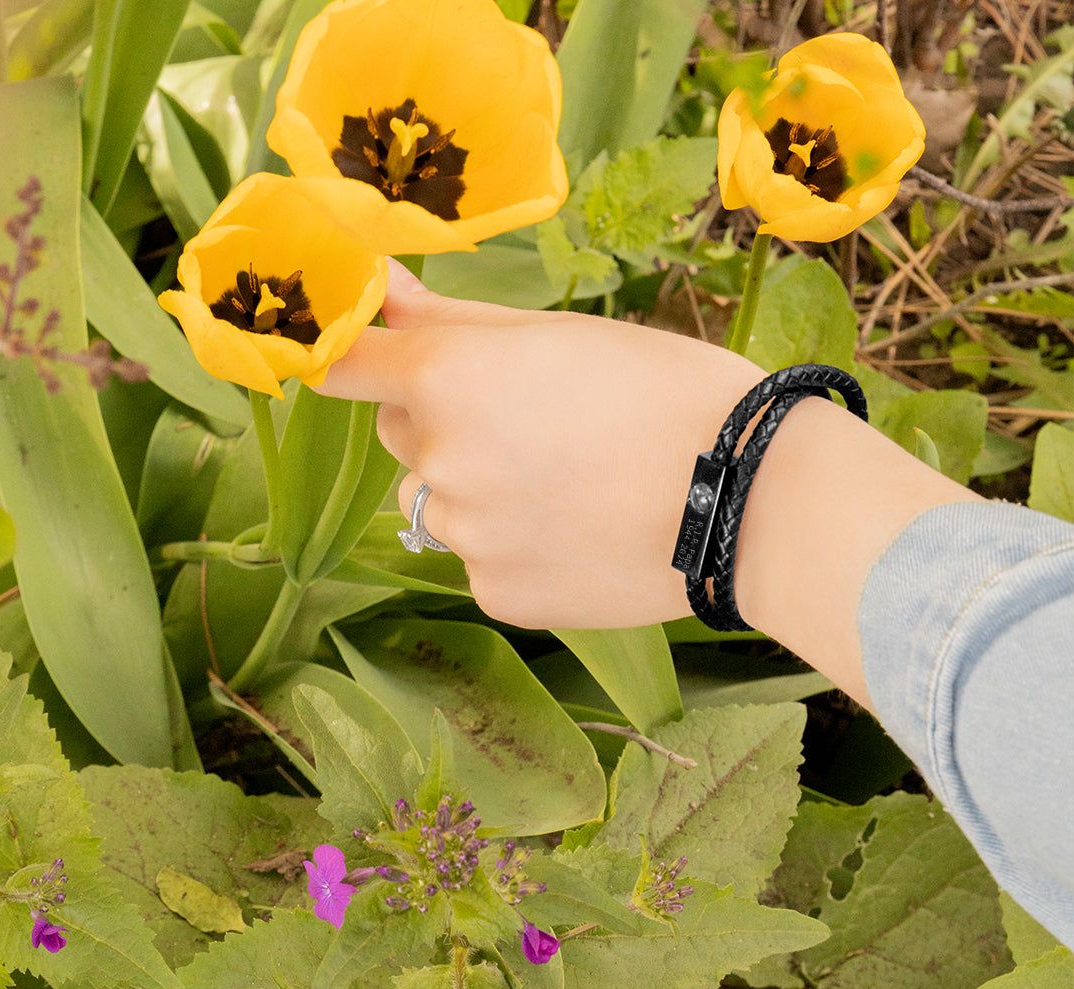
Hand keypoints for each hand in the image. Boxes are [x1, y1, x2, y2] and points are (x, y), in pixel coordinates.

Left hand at [321, 260, 765, 627]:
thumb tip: (380, 289)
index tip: (371, 358)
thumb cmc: (668, 393)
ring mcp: (466, 538)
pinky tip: (577, 529)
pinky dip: (513, 543)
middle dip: (444, 422)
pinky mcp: (497, 594)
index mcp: (447, 380)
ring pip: (441, 503)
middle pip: (402, 434)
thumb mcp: (561, 334)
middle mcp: (440, 463)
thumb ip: (452, 317)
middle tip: (532, 420)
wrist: (750, 500)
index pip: (344, 364)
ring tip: (567, 482)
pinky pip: (480, 558)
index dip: (355, 356)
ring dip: (479, 488)